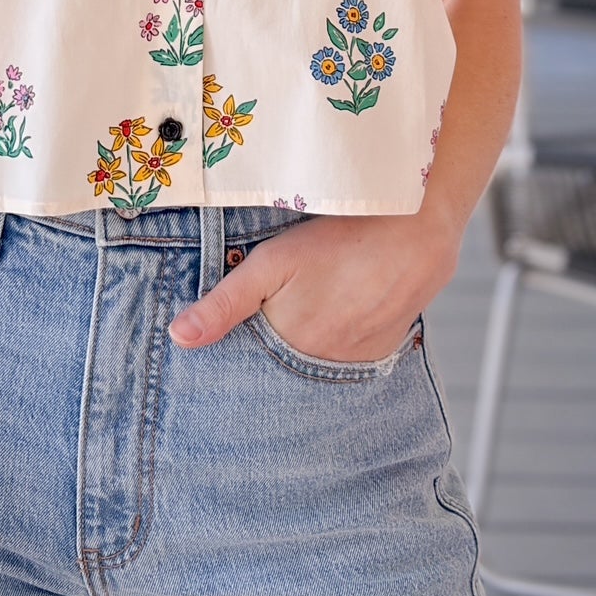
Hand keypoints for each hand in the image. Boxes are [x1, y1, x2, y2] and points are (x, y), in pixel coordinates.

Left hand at [167, 210, 460, 361]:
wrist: (415, 228)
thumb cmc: (338, 236)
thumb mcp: (271, 261)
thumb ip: (226, 303)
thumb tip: (179, 337)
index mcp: (293, 345)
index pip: (254, 368)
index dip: (241, 354)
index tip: (236, 340)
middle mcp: (326, 363)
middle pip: (289, 367)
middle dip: (274, 354)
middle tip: (280, 314)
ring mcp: (359, 358)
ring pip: (320, 363)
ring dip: (308, 348)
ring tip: (311, 311)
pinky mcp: (384, 348)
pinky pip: (352, 356)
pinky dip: (339, 343)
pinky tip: (338, 312)